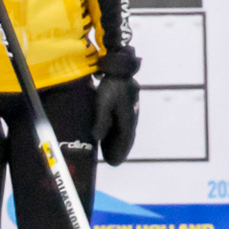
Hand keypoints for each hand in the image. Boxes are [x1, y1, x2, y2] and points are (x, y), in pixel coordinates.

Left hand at [94, 50, 140, 166]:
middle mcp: (132, 114)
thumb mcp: (103, 103)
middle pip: (126, 136)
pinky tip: (112, 131)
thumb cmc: (110, 84)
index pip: (125, 140)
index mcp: (128, 117)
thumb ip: (101, 121)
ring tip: (110, 150)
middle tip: (112, 161)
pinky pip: (123, 121)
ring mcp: (131, 108)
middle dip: (119, 149)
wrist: (119, 64)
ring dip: (119, 140)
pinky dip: (118, 130)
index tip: (114, 164)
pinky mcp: (127, 102)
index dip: (119, 153)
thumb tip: (97, 138)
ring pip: (125, 129)